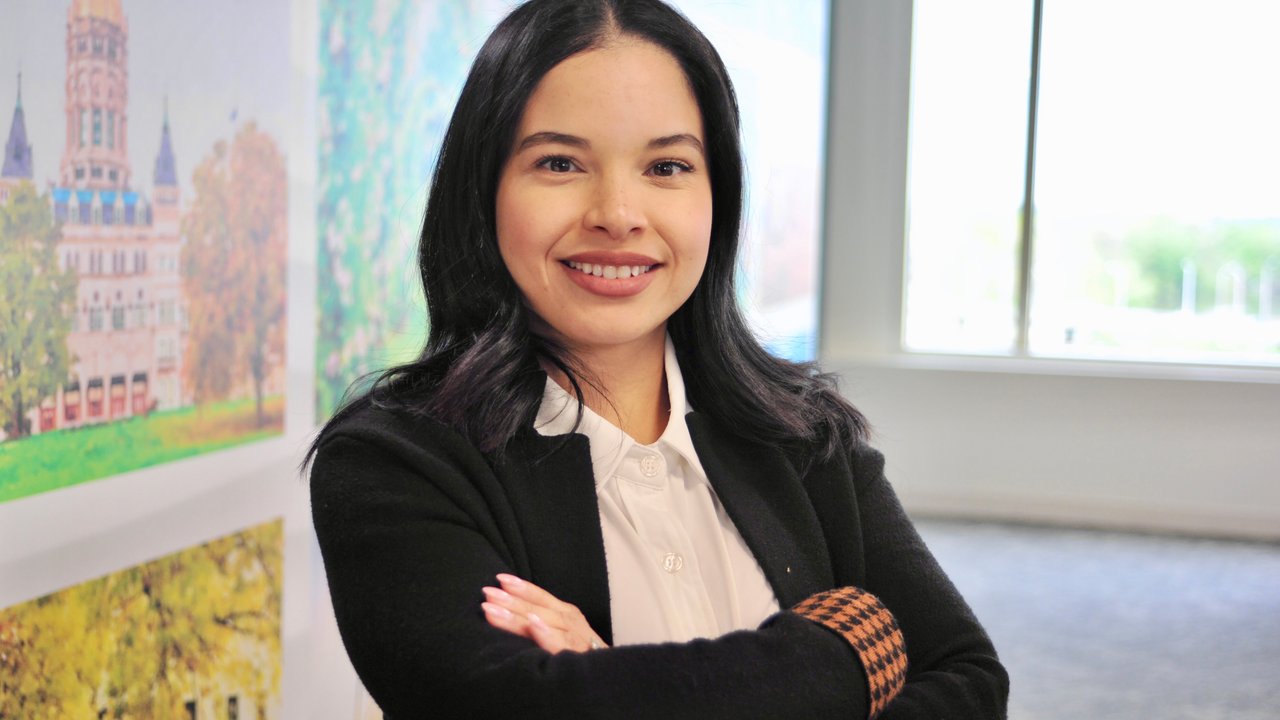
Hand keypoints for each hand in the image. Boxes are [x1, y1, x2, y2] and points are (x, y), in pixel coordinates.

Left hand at [481, 573, 607, 653]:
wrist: (608, 678)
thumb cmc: (579, 655)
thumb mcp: (561, 634)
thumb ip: (541, 622)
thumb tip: (505, 609)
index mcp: (567, 615)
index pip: (542, 598)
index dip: (522, 587)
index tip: (499, 578)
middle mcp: (573, 623)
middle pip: (540, 608)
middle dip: (512, 601)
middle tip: (488, 594)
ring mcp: (578, 639)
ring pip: (546, 623)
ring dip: (519, 615)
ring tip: (495, 610)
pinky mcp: (580, 657)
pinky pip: (562, 644)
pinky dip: (548, 634)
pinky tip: (534, 625)